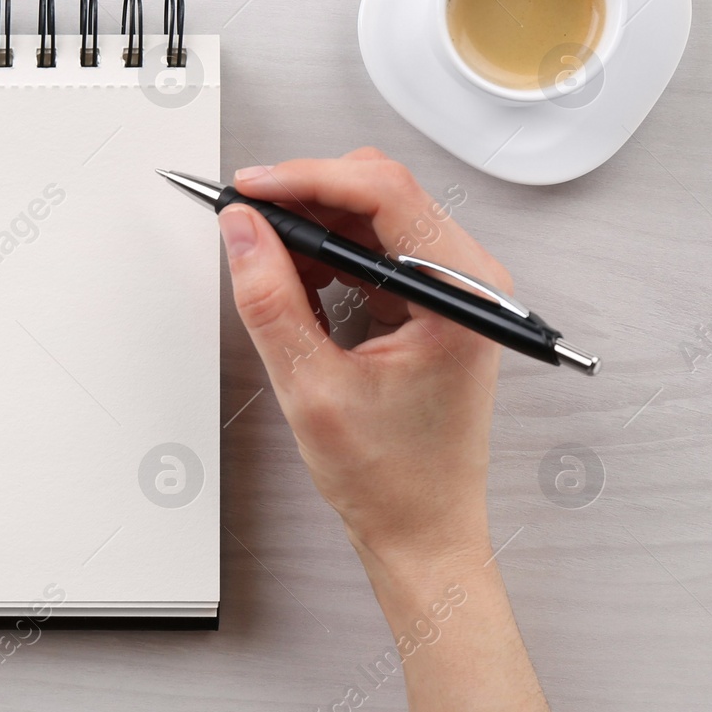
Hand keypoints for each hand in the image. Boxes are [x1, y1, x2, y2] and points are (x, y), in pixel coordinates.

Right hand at [219, 149, 504, 570]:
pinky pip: (373, 250)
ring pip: (372, 216)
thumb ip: (271, 299)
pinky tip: (291, 278)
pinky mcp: (430, 303)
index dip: (309, 179)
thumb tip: (243, 230)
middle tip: (245, 217)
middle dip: (306, 197)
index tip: (252, 189)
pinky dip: (326, 254)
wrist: (423, 531)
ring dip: (313, 226)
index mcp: (463, 296)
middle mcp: (469, 282)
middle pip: (380, 193)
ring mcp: (452, 290)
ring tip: (263, 258)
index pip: (385, 194)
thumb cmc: (395, 479)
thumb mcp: (312, 387)